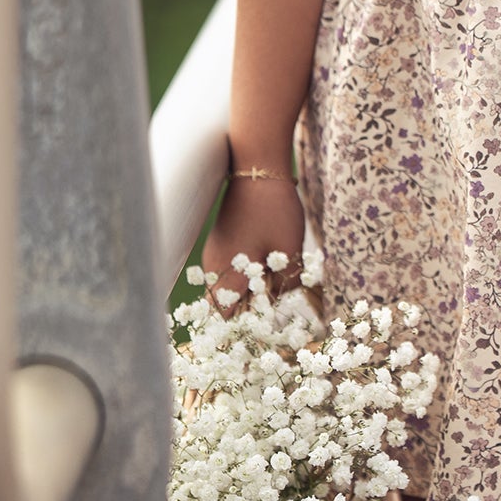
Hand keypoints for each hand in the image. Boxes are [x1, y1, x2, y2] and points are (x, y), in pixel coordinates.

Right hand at [201, 165, 306, 315]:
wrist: (257, 167)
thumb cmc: (273, 210)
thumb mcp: (287, 251)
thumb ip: (283, 284)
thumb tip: (278, 300)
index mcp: (226, 274)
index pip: (224, 318)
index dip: (241, 329)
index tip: (260, 334)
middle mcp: (213, 267)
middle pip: (223, 304)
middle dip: (244, 312)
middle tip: (269, 313)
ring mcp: (216, 252)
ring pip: (228, 285)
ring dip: (247, 291)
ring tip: (271, 287)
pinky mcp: (223, 240)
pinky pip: (231, 268)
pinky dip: (246, 274)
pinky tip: (267, 266)